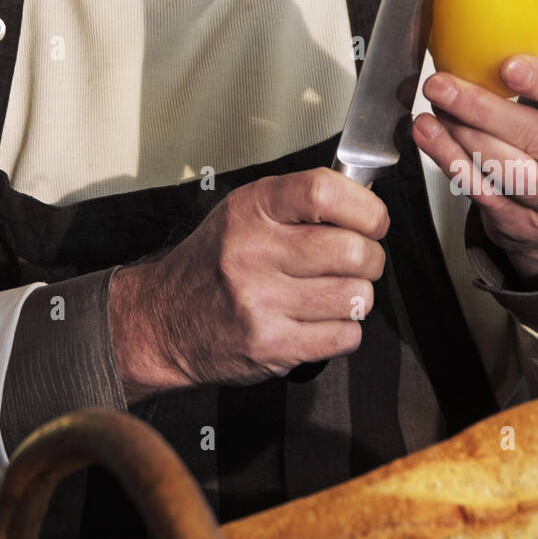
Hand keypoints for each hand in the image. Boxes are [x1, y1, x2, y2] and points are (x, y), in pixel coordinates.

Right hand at [107, 168, 388, 403]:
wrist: (163, 320)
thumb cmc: (213, 261)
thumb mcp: (243, 212)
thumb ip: (299, 202)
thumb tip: (367, 199)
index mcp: (251, 209)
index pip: (324, 192)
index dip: (365, 207)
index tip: (374, 220)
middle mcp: (254, 252)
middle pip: (352, 250)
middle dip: (371, 258)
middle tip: (360, 261)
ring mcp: (262, 302)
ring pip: (357, 297)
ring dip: (358, 297)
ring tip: (334, 293)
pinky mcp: (272, 346)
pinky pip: (345, 336)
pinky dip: (343, 330)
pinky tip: (319, 320)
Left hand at [412, 55, 537, 280]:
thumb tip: (491, 33)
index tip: (508, 66)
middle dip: (482, 108)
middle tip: (442, 84)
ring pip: (506, 168)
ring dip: (461, 134)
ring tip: (433, 107)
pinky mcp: (528, 228)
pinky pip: (483, 194)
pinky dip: (451, 161)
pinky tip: (431, 137)